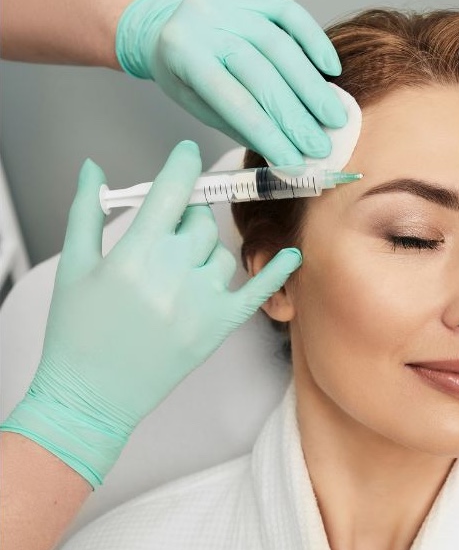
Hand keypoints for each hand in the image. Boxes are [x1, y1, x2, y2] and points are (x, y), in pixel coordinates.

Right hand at [0, 141, 300, 486]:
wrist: (93, 395)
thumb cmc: (77, 333)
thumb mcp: (75, 267)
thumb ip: (87, 211)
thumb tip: (95, 168)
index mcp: (134, 254)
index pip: (172, 192)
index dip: (183, 165)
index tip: (187, 154)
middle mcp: (173, 274)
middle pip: (198, 221)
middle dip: (185, 215)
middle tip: (167, 227)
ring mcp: (200, 303)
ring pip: (221, 253)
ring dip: (204, 250)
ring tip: (176, 270)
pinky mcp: (217, 329)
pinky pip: (254, 294)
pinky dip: (275, 273)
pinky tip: (293, 255)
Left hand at [115, 0, 347, 164]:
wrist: (169, 22)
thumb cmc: (185, 74)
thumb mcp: (200, 106)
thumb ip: (240, 126)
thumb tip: (287, 155)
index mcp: (184, 53)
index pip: (236, 103)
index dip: (270, 136)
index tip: (297, 164)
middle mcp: (204, 20)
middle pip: (262, 75)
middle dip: (296, 116)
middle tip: (321, 146)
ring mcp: (230, 0)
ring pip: (281, 46)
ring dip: (312, 88)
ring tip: (334, 119)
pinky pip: (291, 14)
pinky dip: (315, 42)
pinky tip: (331, 70)